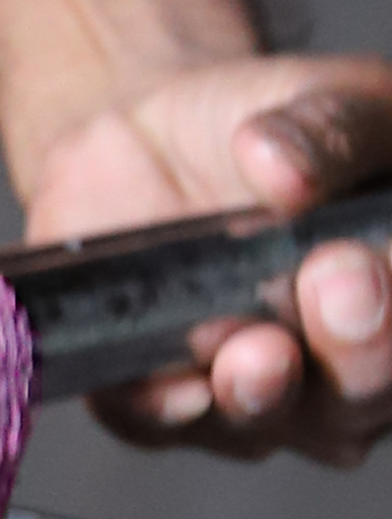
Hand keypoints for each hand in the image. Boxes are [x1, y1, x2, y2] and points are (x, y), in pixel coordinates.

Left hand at [19, 56, 391, 461]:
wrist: (151, 145)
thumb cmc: (268, 127)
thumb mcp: (325, 97)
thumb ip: (329, 130)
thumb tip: (280, 166)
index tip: (368, 263)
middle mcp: (343, 370)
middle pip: (361, 399)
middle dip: (355, 349)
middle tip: (336, 284)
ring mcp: (254, 398)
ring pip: (267, 420)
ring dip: (260, 388)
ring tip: (254, 349)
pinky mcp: (154, 399)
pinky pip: (156, 421)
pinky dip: (162, 406)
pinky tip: (173, 389)